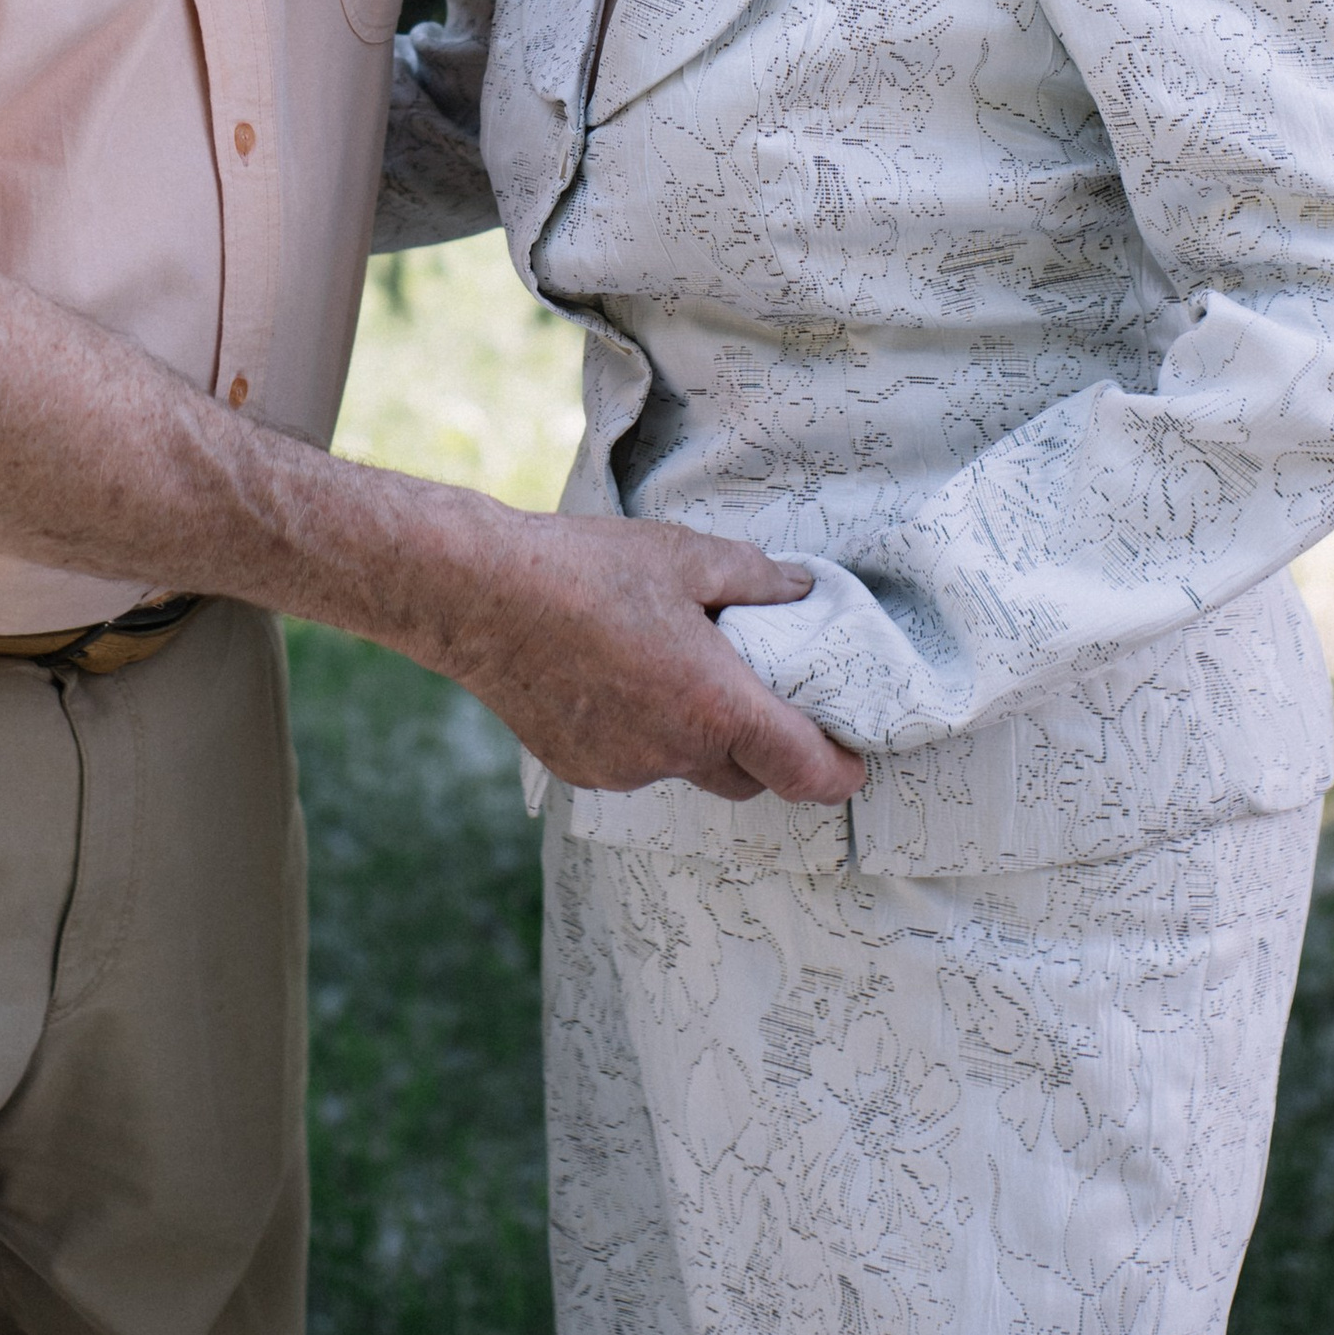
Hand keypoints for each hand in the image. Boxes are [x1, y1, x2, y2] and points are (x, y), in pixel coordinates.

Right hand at [442, 512, 867, 805]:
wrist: (479, 596)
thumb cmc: (585, 570)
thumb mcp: (685, 556)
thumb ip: (756, 578)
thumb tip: (802, 588)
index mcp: (715, 707)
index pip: (805, 772)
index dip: (841, 771)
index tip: (854, 758)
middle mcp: (675, 754)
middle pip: (749, 777)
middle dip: (766, 747)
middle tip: (758, 691)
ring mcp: (624, 771)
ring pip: (687, 767)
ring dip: (697, 735)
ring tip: (669, 667)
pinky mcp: (580, 771)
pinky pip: (635, 763)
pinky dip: (643, 733)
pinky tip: (614, 679)